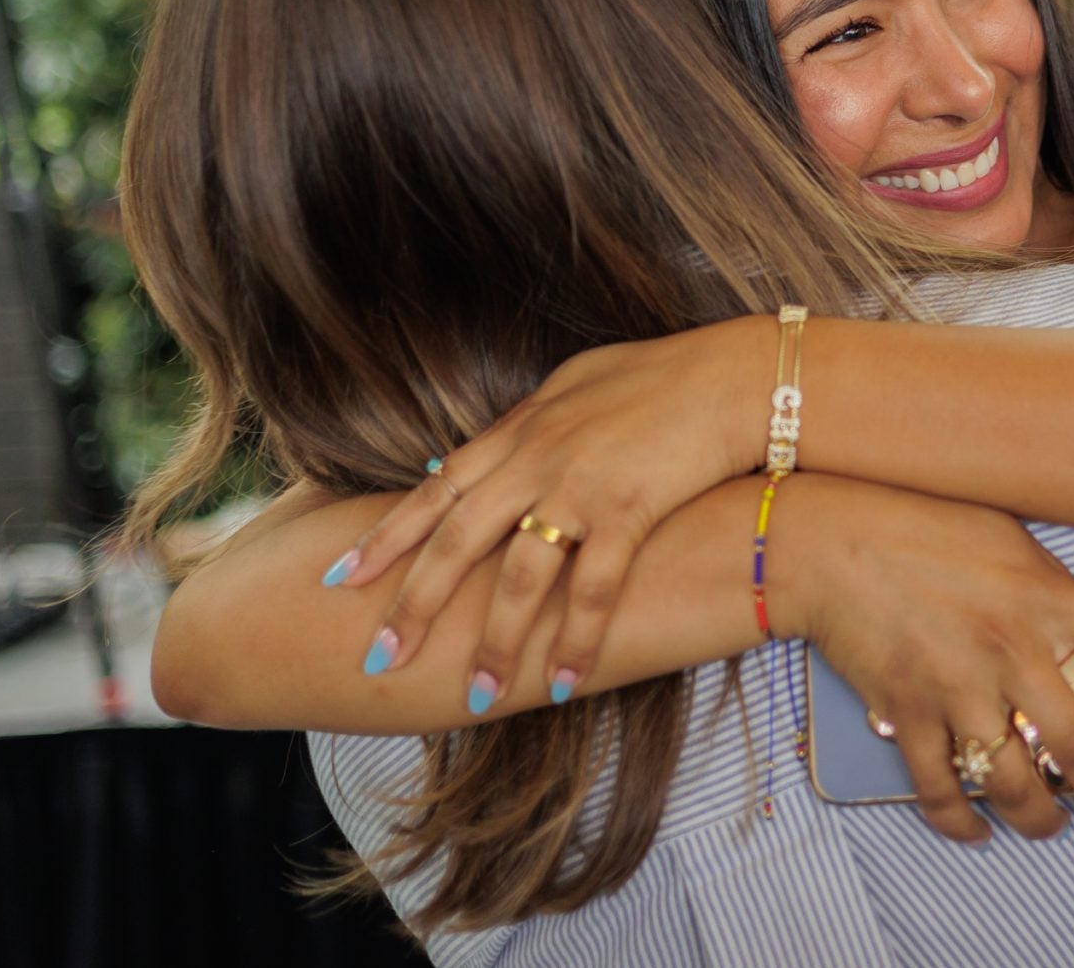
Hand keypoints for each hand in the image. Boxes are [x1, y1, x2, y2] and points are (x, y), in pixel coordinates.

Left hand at [327, 317, 766, 700]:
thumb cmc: (662, 377)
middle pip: (457, 542)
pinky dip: (576, 639)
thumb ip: (527, 424)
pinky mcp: (629, 510)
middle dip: (414, 605)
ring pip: (520, 577)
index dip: (386, 537)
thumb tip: (485, 451)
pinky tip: (562, 681)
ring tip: (475, 695)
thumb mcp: (576, 387)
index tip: (341, 578)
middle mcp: (536, 459)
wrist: (732, 378)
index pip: (435, 490)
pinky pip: (593, 588)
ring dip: (495, 641)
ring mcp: (580, 486)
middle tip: (379, 658)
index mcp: (520, 430)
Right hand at [778, 478, 1073, 845]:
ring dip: (1041, 817)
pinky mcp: (911, 716)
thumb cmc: (915, 519)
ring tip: (1051, 825)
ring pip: (1019, 783)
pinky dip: (961, 821)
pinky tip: (975, 830)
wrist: (828, 540)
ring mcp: (962, 691)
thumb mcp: (1003, 532)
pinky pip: (944, 790)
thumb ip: (1045, 580)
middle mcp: (1014, 652)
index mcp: (1046, 598)